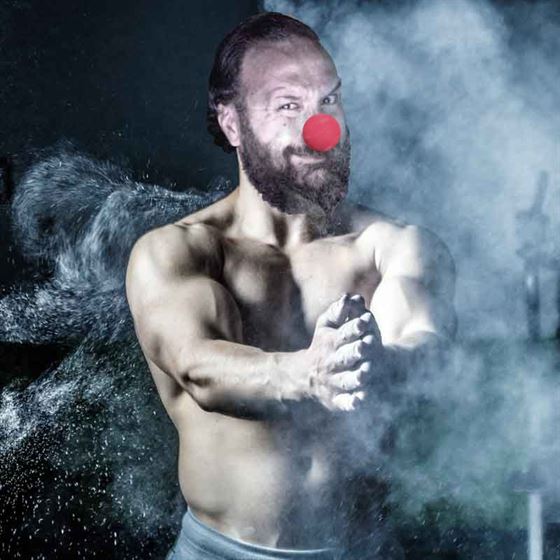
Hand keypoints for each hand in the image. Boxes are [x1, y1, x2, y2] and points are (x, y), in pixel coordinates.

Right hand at [303, 293, 381, 410]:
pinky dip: (352, 402)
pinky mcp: (336, 400)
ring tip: (367, 371)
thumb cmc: (322, 345)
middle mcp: (331, 363)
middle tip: (368, 344)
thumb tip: (351, 297)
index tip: (366, 319)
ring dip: (356, 377)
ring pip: (345, 380)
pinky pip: (344, 403)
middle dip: (356, 351)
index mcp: (329, 343)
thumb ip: (338, 311)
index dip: (355, 327)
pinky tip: (361, 399)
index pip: (343, 334)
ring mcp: (333, 382)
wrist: (304, 376)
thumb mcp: (326, 326)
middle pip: (344, 357)